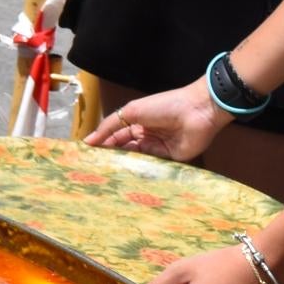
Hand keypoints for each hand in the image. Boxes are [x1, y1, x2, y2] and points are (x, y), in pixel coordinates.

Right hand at [84, 78, 227, 161]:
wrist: (197, 111)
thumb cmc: (163, 106)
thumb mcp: (132, 111)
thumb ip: (110, 126)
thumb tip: (88, 140)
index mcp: (136, 123)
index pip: (115, 137)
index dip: (102, 145)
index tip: (86, 157)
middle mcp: (145, 137)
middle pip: (124, 150)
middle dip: (111, 158)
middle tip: (94, 170)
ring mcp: (158, 149)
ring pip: (137, 160)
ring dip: (124, 165)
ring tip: (106, 175)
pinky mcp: (171, 160)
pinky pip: (153, 167)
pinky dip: (141, 171)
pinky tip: (128, 177)